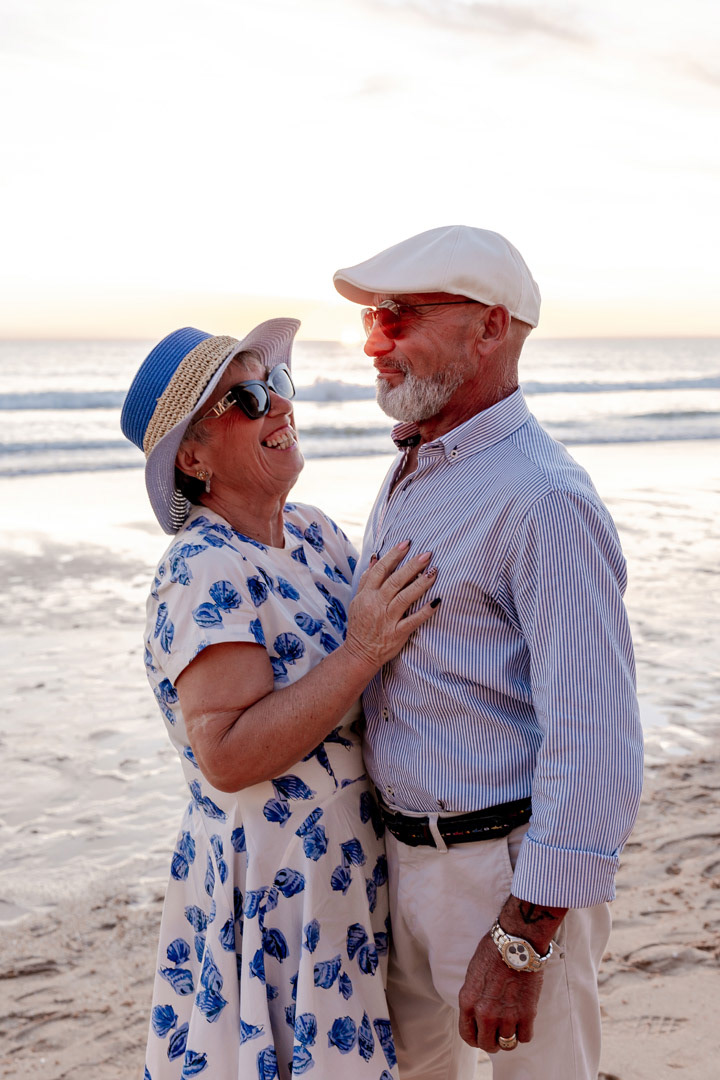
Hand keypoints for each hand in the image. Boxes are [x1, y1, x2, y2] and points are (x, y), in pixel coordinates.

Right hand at [344, 541, 439, 669]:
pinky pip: (413, 620)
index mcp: (367, 595)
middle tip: (427, 553)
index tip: (407, 543)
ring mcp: (387, 619)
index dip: (394, 555)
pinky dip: (425, 611)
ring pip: (405, 597)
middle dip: (412, 566)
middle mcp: (377, 605)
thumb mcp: (358, 600)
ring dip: (421, 584)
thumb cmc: (361, 624)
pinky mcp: (398, 633)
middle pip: (395, 581)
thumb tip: (375, 557)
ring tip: (434, 572)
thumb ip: (367, 579)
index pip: (381, 570)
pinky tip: (437, 601)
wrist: (359, 653)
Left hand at [458, 933, 542, 1052]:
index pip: (468, 1036)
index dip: (476, 1039)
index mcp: (468, 1002)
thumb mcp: (473, 975)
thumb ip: (474, 998)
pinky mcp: (527, 1014)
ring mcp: (506, 1016)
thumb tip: (477, 1015)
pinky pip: (525, 1037)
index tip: (482, 1035)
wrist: (516, 942)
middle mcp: (485, 1013)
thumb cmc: (493, 952)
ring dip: (510, 1035)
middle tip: (499, 1033)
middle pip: (488, 1045)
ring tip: (512, 1023)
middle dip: (493, 1041)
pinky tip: (524, 1018)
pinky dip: (525, 1031)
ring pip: (508, 1044)